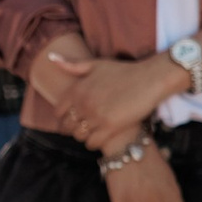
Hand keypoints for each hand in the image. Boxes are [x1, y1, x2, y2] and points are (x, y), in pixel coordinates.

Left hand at [49, 51, 184, 152]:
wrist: (150, 79)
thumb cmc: (124, 71)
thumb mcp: (96, 64)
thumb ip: (72, 65)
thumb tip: (51, 58)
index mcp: (77, 90)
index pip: (58, 112)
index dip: (63, 118)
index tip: (71, 120)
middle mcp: (83, 103)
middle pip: (66, 126)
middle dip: (72, 129)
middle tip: (81, 129)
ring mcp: (96, 116)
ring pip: (78, 136)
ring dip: (83, 137)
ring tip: (91, 133)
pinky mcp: (110, 127)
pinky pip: (92, 143)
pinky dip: (93, 143)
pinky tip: (100, 138)